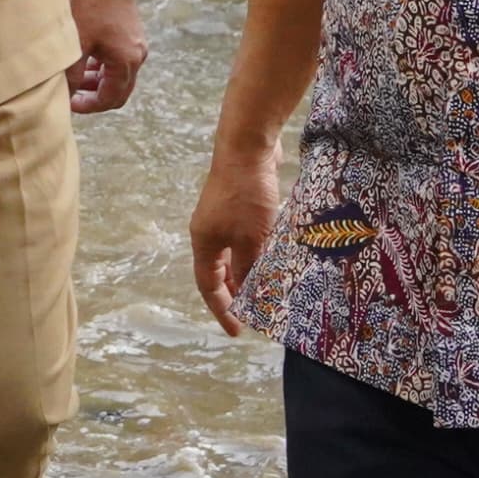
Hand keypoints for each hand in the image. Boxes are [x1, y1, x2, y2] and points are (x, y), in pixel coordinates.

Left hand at [65, 0, 144, 113]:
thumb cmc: (89, 6)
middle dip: (95, 96)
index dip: (89, 106)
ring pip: (119, 76)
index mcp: (126, 62)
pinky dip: (104, 67)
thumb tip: (67, 97)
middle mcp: (137, 56)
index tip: (70, 104)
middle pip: (119, 91)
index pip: (111, 99)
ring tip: (76, 79)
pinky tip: (86, 62)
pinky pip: (120, 61)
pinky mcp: (132, 34)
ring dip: (98, 81)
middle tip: (73, 96)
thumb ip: (73, 75)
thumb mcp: (77, 44)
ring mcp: (137, 45)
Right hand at [188, 150, 286, 333]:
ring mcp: (222, 215)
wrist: (247, 147)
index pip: (208, 285)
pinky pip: (245, 237)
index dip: (222, 309)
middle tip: (255, 312)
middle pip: (219, 271)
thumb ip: (250, 268)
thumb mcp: (251, 239)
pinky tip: (275, 256)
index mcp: (204, 242)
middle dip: (236, 292)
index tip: (236, 330)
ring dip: (249, 271)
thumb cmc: (246, 196)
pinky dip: (257, 251)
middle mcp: (208, 230)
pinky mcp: (238, 203)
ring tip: (268, 289)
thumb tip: (252, 293)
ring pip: (233, 253)